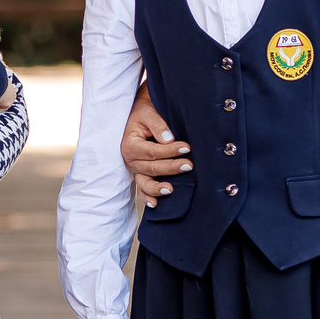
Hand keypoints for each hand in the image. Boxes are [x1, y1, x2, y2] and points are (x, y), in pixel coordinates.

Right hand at [122, 84, 187, 208]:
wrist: (139, 115)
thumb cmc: (144, 114)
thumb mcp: (149, 114)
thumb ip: (158, 125)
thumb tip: (168, 139)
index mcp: (130, 144)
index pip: (152, 151)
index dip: (170, 151)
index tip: (187, 148)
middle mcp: (130, 160)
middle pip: (152, 168)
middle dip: (171, 167)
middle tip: (189, 165)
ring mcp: (135, 170)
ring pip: (145, 182)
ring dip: (158, 187)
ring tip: (171, 189)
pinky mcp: (140, 176)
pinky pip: (142, 190)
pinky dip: (147, 198)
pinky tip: (155, 204)